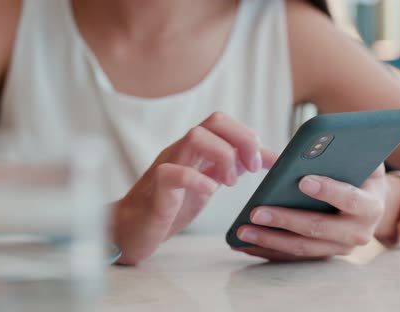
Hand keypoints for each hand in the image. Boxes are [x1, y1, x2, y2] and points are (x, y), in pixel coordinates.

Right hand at [112, 112, 276, 264]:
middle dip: (241, 140)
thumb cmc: (171, 205)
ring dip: (224, 156)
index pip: (222, 121)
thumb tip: (267, 158)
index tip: (264, 162)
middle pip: (213, 121)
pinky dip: (196, 179)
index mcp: (194, 149)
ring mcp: (166, 167)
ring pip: (194, 137)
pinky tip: (209, 191)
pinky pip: (172, 173)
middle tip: (252, 168)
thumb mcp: (209, 183)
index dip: (248, 136)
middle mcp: (181, 151)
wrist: (132, 230)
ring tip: (230, 182)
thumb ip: (233, 168)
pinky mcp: (156, 191)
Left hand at [234, 164, 388, 261]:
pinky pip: (292, 257)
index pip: (350, 199)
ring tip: (242, 231)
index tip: (302, 181)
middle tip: (255, 212)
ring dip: (269, 240)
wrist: (370, 203)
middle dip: (285, 220)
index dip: (327, 190)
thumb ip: (347, 150)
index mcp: (371, 206)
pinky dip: (267, 251)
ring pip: (301, 248)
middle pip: (318, 229)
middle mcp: (358, 233)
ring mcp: (339, 248)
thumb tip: (317, 140)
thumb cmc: (361, 173)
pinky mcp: (322, 256)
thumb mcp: (361, 158)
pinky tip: (244, 244)